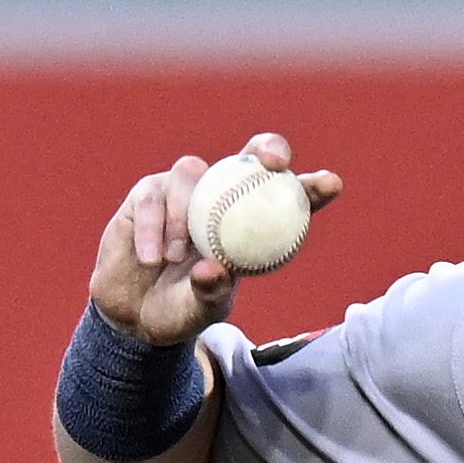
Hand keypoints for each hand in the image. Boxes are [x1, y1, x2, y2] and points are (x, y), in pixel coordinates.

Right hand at [87, 132, 344, 345]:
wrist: (133, 315)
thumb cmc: (182, 309)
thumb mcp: (202, 309)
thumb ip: (211, 291)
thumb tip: (215, 270)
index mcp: (250, 225)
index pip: (287, 199)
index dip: (311, 186)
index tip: (330, 183)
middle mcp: (220, 197)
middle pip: (249, 156)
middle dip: (266, 148)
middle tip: (273, 163)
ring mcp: (183, 191)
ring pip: (192, 172)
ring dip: (185, 213)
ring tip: (176, 258)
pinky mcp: (147, 193)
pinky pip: (152, 197)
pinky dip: (153, 229)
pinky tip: (151, 259)